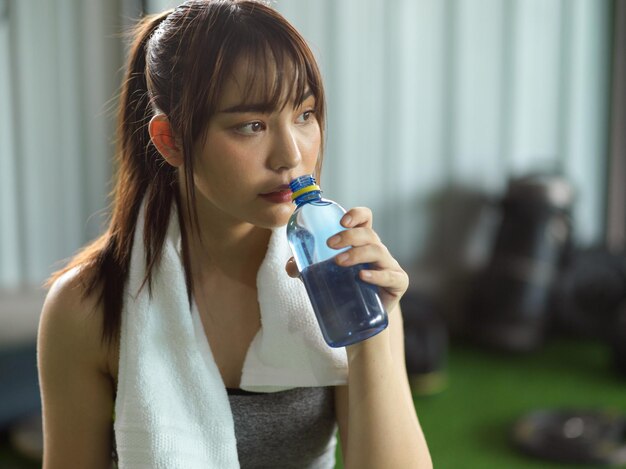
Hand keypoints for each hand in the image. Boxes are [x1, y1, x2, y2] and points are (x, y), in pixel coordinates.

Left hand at [285, 207, 408, 314]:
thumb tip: (291, 265)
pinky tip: (363, 277)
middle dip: (349, 236)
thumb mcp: (324, 276)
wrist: (361, 323)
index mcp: (362, 243)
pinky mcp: (398, 284)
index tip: (341, 221)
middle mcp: (378, 251)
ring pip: (378, 251)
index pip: (365, 219)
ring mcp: (390, 266)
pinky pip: (391, 276)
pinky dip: (377, 276)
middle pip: (369, 234)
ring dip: (357, 253)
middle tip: (330, 244)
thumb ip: (306, 269)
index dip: (357, 214)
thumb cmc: (344, 291)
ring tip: (339, 261)